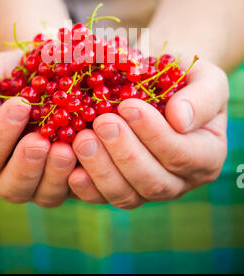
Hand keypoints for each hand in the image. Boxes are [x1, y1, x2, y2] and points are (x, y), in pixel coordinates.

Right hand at [0, 51, 76, 206]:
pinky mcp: (74, 183)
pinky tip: (90, 160)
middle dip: (26, 164)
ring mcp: (44, 182)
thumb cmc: (15, 72)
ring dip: (55, 174)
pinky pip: (80, 191)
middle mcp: (11, 174)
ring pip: (46, 195)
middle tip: (39, 141)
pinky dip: (86, 180)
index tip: (19, 106)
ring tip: (67, 149)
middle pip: (12, 186)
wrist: (53, 71)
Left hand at [68, 59, 227, 208]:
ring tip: (82, 139)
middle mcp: (179, 180)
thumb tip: (180, 120)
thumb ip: (201, 98)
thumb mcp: (204, 78)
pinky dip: (85, 185)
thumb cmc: (182, 78)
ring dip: (101, 170)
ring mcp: (146, 188)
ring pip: (126, 195)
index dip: (154, 134)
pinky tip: (71, 167)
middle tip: (102, 122)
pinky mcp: (118, 187)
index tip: (129, 106)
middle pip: (153, 182)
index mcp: (205, 155)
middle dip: (125, 153)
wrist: (156, 83)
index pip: (182, 155)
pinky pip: (102, 196)